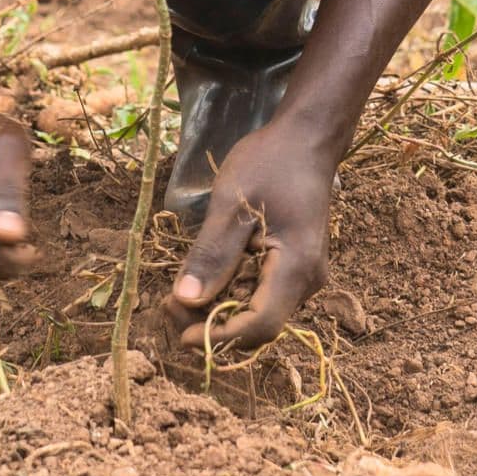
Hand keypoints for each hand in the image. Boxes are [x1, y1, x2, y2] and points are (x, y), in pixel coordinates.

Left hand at [164, 123, 336, 349]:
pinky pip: (262, 291)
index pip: (259, 327)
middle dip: (212, 322)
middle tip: (170, 303)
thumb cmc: (270, 163)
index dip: (218, 337)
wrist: (306, 137)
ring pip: (258, 310)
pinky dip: (232, 290)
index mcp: (296, 269)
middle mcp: (306, 282)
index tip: (177, 331)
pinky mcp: (295, 265)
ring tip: (182, 288)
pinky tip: (209, 271)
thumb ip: (211, 254)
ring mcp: (304, 274)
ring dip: (220, 307)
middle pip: (257, 324)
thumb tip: (185, 299)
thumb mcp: (232, 204)